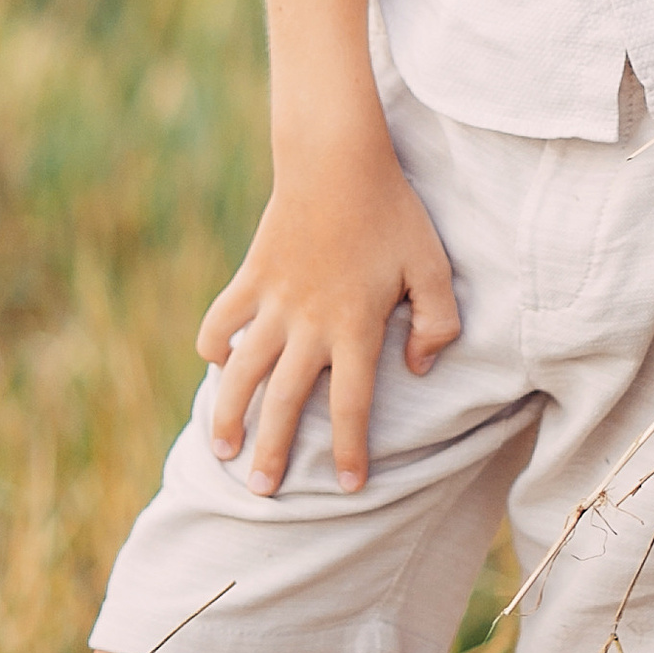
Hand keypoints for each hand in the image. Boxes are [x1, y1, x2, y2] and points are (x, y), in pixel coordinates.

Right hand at [197, 138, 460, 495]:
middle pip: (285, 402)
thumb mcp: (434, 267)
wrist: (336, 159)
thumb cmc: (393, 213)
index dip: (348, 450)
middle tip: (263, 493)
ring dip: (230, 414)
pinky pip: (222, 319)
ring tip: (222, 451)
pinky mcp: (250, 276)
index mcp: (357, 327)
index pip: (352, 405)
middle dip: (273, 453)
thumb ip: (439, 323)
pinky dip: (215, 344)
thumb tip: (419, 369)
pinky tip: (216, 365)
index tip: (347, 486)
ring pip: (243, 371)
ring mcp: (274, 301)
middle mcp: (309, 323)